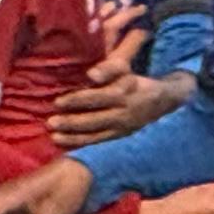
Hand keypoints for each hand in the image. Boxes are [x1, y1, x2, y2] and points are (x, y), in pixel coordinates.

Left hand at [53, 11, 183, 147]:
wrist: (163, 100)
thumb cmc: (135, 80)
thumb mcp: (126, 69)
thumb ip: (109, 69)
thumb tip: (91, 75)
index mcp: (125, 91)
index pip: (99, 96)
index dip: (79, 99)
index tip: (59, 101)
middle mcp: (124, 111)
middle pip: (95, 118)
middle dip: (71, 121)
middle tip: (50, 122)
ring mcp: (122, 126)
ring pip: (96, 133)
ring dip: (73, 136)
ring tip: (53, 136)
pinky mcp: (120, 136)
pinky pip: (99, 141)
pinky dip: (81, 143)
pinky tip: (64, 144)